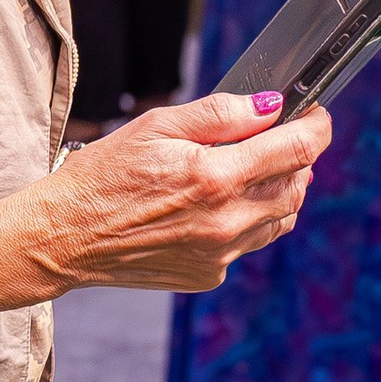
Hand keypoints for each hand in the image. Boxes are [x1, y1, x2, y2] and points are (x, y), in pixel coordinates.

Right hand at [33, 90, 327, 293]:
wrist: (64, 238)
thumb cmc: (102, 177)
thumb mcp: (156, 127)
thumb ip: (221, 115)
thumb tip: (271, 106)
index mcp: (215, 177)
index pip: (297, 150)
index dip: (316, 127)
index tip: (314, 115)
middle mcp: (226, 221)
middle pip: (298, 186)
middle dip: (297, 158)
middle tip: (277, 138)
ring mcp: (221, 253)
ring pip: (282, 218)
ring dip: (279, 190)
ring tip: (250, 170)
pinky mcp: (210, 275)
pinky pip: (250, 242)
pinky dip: (248, 219)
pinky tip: (216, 205)